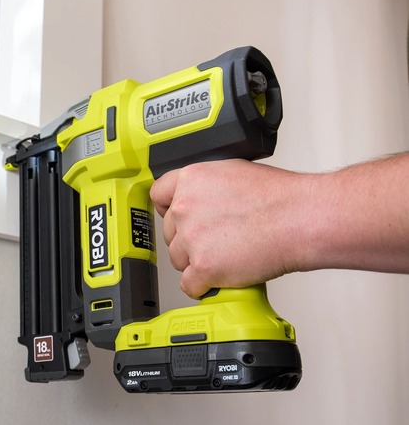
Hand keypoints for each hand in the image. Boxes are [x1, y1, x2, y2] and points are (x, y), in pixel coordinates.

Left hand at [150, 159, 303, 298]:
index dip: (169, 211)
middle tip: (216, 241)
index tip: (177, 220)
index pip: (158, 196)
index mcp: (190, 179)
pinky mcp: (203, 266)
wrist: (301, 219)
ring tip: (227, 256)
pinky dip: (203, 287)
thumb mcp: (232, 172)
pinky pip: (189, 286)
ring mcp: (191, 238)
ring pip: (178, 260)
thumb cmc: (279, 197)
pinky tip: (220, 278)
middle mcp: (185, 207)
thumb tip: (200, 198)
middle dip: (189, 240)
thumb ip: (206, 186)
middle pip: (170, 233)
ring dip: (197, 263)